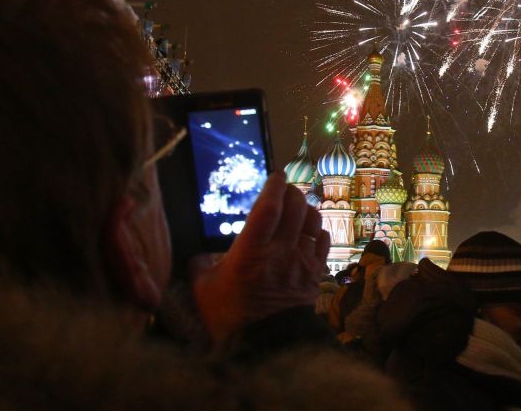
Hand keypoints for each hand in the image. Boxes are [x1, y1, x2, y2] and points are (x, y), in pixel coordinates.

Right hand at [192, 171, 330, 342]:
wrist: (265, 345)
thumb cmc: (230, 317)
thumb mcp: (204, 290)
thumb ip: (199, 265)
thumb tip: (196, 254)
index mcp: (252, 251)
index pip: (269, 207)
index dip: (274, 186)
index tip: (274, 175)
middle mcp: (281, 250)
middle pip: (296, 206)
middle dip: (291, 192)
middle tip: (283, 189)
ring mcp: (302, 260)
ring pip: (314, 220)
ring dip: (307, 207)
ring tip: (297, 206)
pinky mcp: (315, 272)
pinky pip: (324, 240)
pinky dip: (319, 229)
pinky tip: (310, 230)